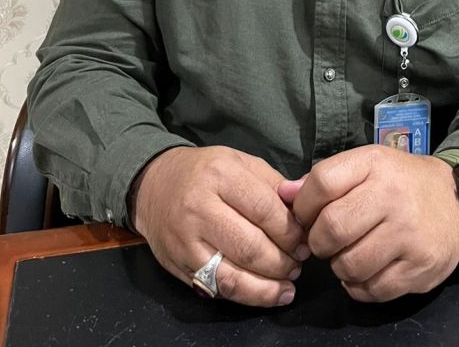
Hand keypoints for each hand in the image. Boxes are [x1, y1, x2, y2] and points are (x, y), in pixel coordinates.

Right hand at [131, 146, 308, 306]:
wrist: (154, 185)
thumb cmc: (204, 172)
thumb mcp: (239, 162)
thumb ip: (273, 183)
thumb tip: (303, 208)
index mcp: (220, 174)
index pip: (266, 209)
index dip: (292, 231)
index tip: (305, 239)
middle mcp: (200, 207)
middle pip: (252, 246)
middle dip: (284, 260)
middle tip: (300, 261)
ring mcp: (187, 240)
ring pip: (236, 274)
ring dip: (270, 284)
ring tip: (289, 282)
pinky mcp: (180, 265)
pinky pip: (220, 288)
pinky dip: (249, 295)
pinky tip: (269, 294)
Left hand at [281, 145, 458, 301]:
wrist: (456, 200)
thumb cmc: (401, 182)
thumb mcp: (367, 165)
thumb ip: (325, 179)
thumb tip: (283, 194)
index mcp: (375, 164)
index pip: (322, 183)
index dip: (303, 205)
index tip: (305, 216)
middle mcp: (393, 197)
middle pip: (331, 229)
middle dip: (318, 242)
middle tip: (326, 241)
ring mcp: (409, 235)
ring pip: (349, 265)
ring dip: (339, 266)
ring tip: (348, 254)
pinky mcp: (420, 268)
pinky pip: (372, 290)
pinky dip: (359, 286)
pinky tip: (366, 270)